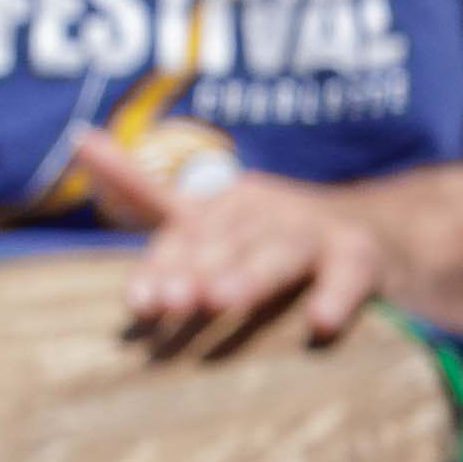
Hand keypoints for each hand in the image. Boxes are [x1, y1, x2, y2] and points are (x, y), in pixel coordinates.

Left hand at [117, 154, 386, 355]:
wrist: (383, 234)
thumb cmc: (272, 232)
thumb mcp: (209, 212)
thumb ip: (145, 190)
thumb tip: (78, 137)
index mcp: (223, 204)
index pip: (182, 237)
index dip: (161, 267)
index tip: (139, 302)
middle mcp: (264, 211)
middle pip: (225, 244)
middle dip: (196, 270)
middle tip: (173, 300)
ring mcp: (315, 232)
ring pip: (280, 254)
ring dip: (251, 275)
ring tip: (221, 300)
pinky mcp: (364, 257)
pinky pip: (350, 275)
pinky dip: (336, 296)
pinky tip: (320, 324)